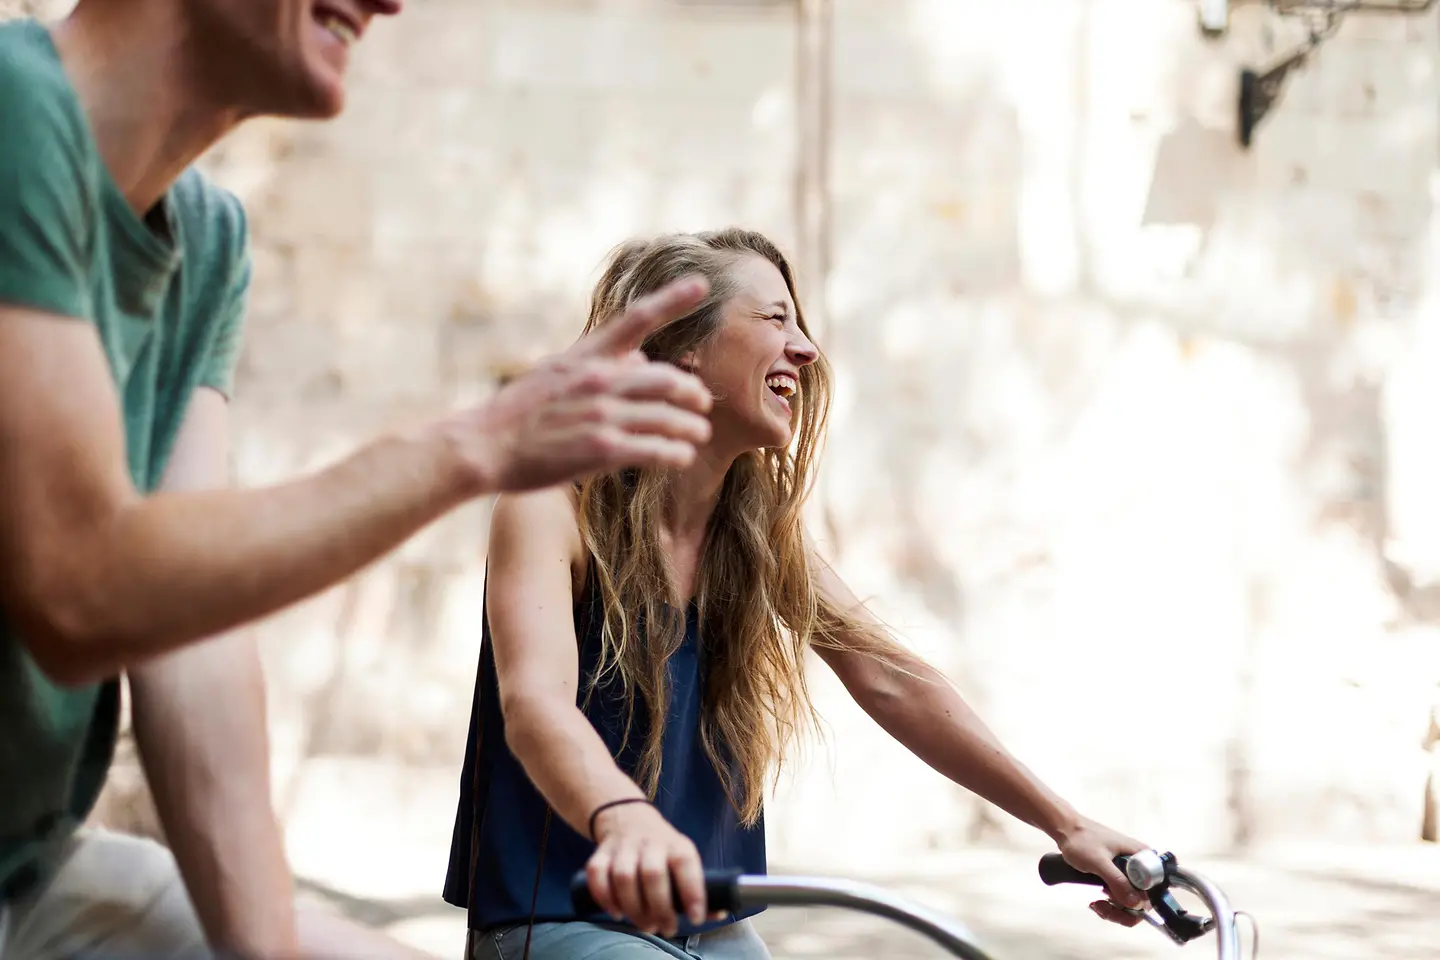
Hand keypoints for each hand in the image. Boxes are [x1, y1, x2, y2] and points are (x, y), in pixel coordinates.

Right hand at [460, 278, 714, 492]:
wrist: (482, 446)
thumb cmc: (518, 413)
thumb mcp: (556, 374)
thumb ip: (599, 364)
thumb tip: (642, 358)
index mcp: (585, 356)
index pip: (634, 319)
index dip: (671, 300)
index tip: (700, 284)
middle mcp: (596, 380)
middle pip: (666, 378)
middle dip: (692, 392)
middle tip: (703, 403)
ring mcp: (600, 415)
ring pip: (667, 416)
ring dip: (690, 426)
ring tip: (699, 434)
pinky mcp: (600, 450)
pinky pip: (653, 449)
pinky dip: (675, 452)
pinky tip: (682, 457)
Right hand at [584, 801, 714, 936]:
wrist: (627, 817)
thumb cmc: (662, 849)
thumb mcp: (683, 858)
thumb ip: (698, 886)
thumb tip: (720, 913)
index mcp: (676, 844)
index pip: (685, 863)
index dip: (692, 892)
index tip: (695, 918)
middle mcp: (649, 842)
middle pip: (652, 873)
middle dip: (659, 908)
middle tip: (665, 928)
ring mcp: (623, 847)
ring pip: (623, 876)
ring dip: (633, 907)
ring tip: (643, 923)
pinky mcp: (601, 853)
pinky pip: (597, 874)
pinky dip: (604, 897)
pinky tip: (617, 912)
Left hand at [1052, 816, 1149, 925]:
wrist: (1065, 830)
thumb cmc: (1081, 840)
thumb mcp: (1099, 862)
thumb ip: (1118, 882)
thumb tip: (1137, 904)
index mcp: (1142, 856)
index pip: (1156, 889)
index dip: (1141, 903)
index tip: (1120, 904)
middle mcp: (1140, 865)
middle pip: (1143, 899)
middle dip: (1123, 910)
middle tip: (1103, 906)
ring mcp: (1128, 871)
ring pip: (1130, 901)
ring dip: (1115, 910)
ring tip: (1096, 904)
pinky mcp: (1117, 876)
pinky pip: (1120, 897)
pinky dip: (1110, 905)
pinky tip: (1096, 903)